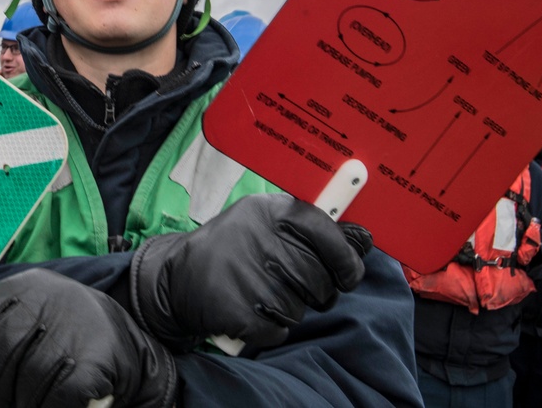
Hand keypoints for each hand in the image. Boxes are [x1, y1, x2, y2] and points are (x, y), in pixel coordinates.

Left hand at [0, 268, 174, 407]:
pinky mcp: (93, 359)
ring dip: (23, 403)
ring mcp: (72, 327)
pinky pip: (55, 398)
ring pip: (26, 382)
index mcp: (23, 287)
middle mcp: (47, 298)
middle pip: (0, 355)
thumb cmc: (62, 337)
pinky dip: (50, 407)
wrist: (131, 347)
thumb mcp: (17, 324)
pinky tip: (57, 403)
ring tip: (30, 402)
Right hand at [130, 192, 371, 351]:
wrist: (177, 277)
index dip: (345, 257)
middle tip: (289, 283)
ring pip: (301, 308)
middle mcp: (262, 240)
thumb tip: (363, 240)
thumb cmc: (232, 247)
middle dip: (313, 290)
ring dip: (287, 308)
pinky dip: (269, 327)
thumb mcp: (262, 221)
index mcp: (271, 212)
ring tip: (258, 291)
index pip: (325, 231)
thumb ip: (311, 229)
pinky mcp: (240, 310)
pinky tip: (249, 309)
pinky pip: (279, 329)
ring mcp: (251, 276)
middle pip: (319, 278)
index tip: (350, 274)